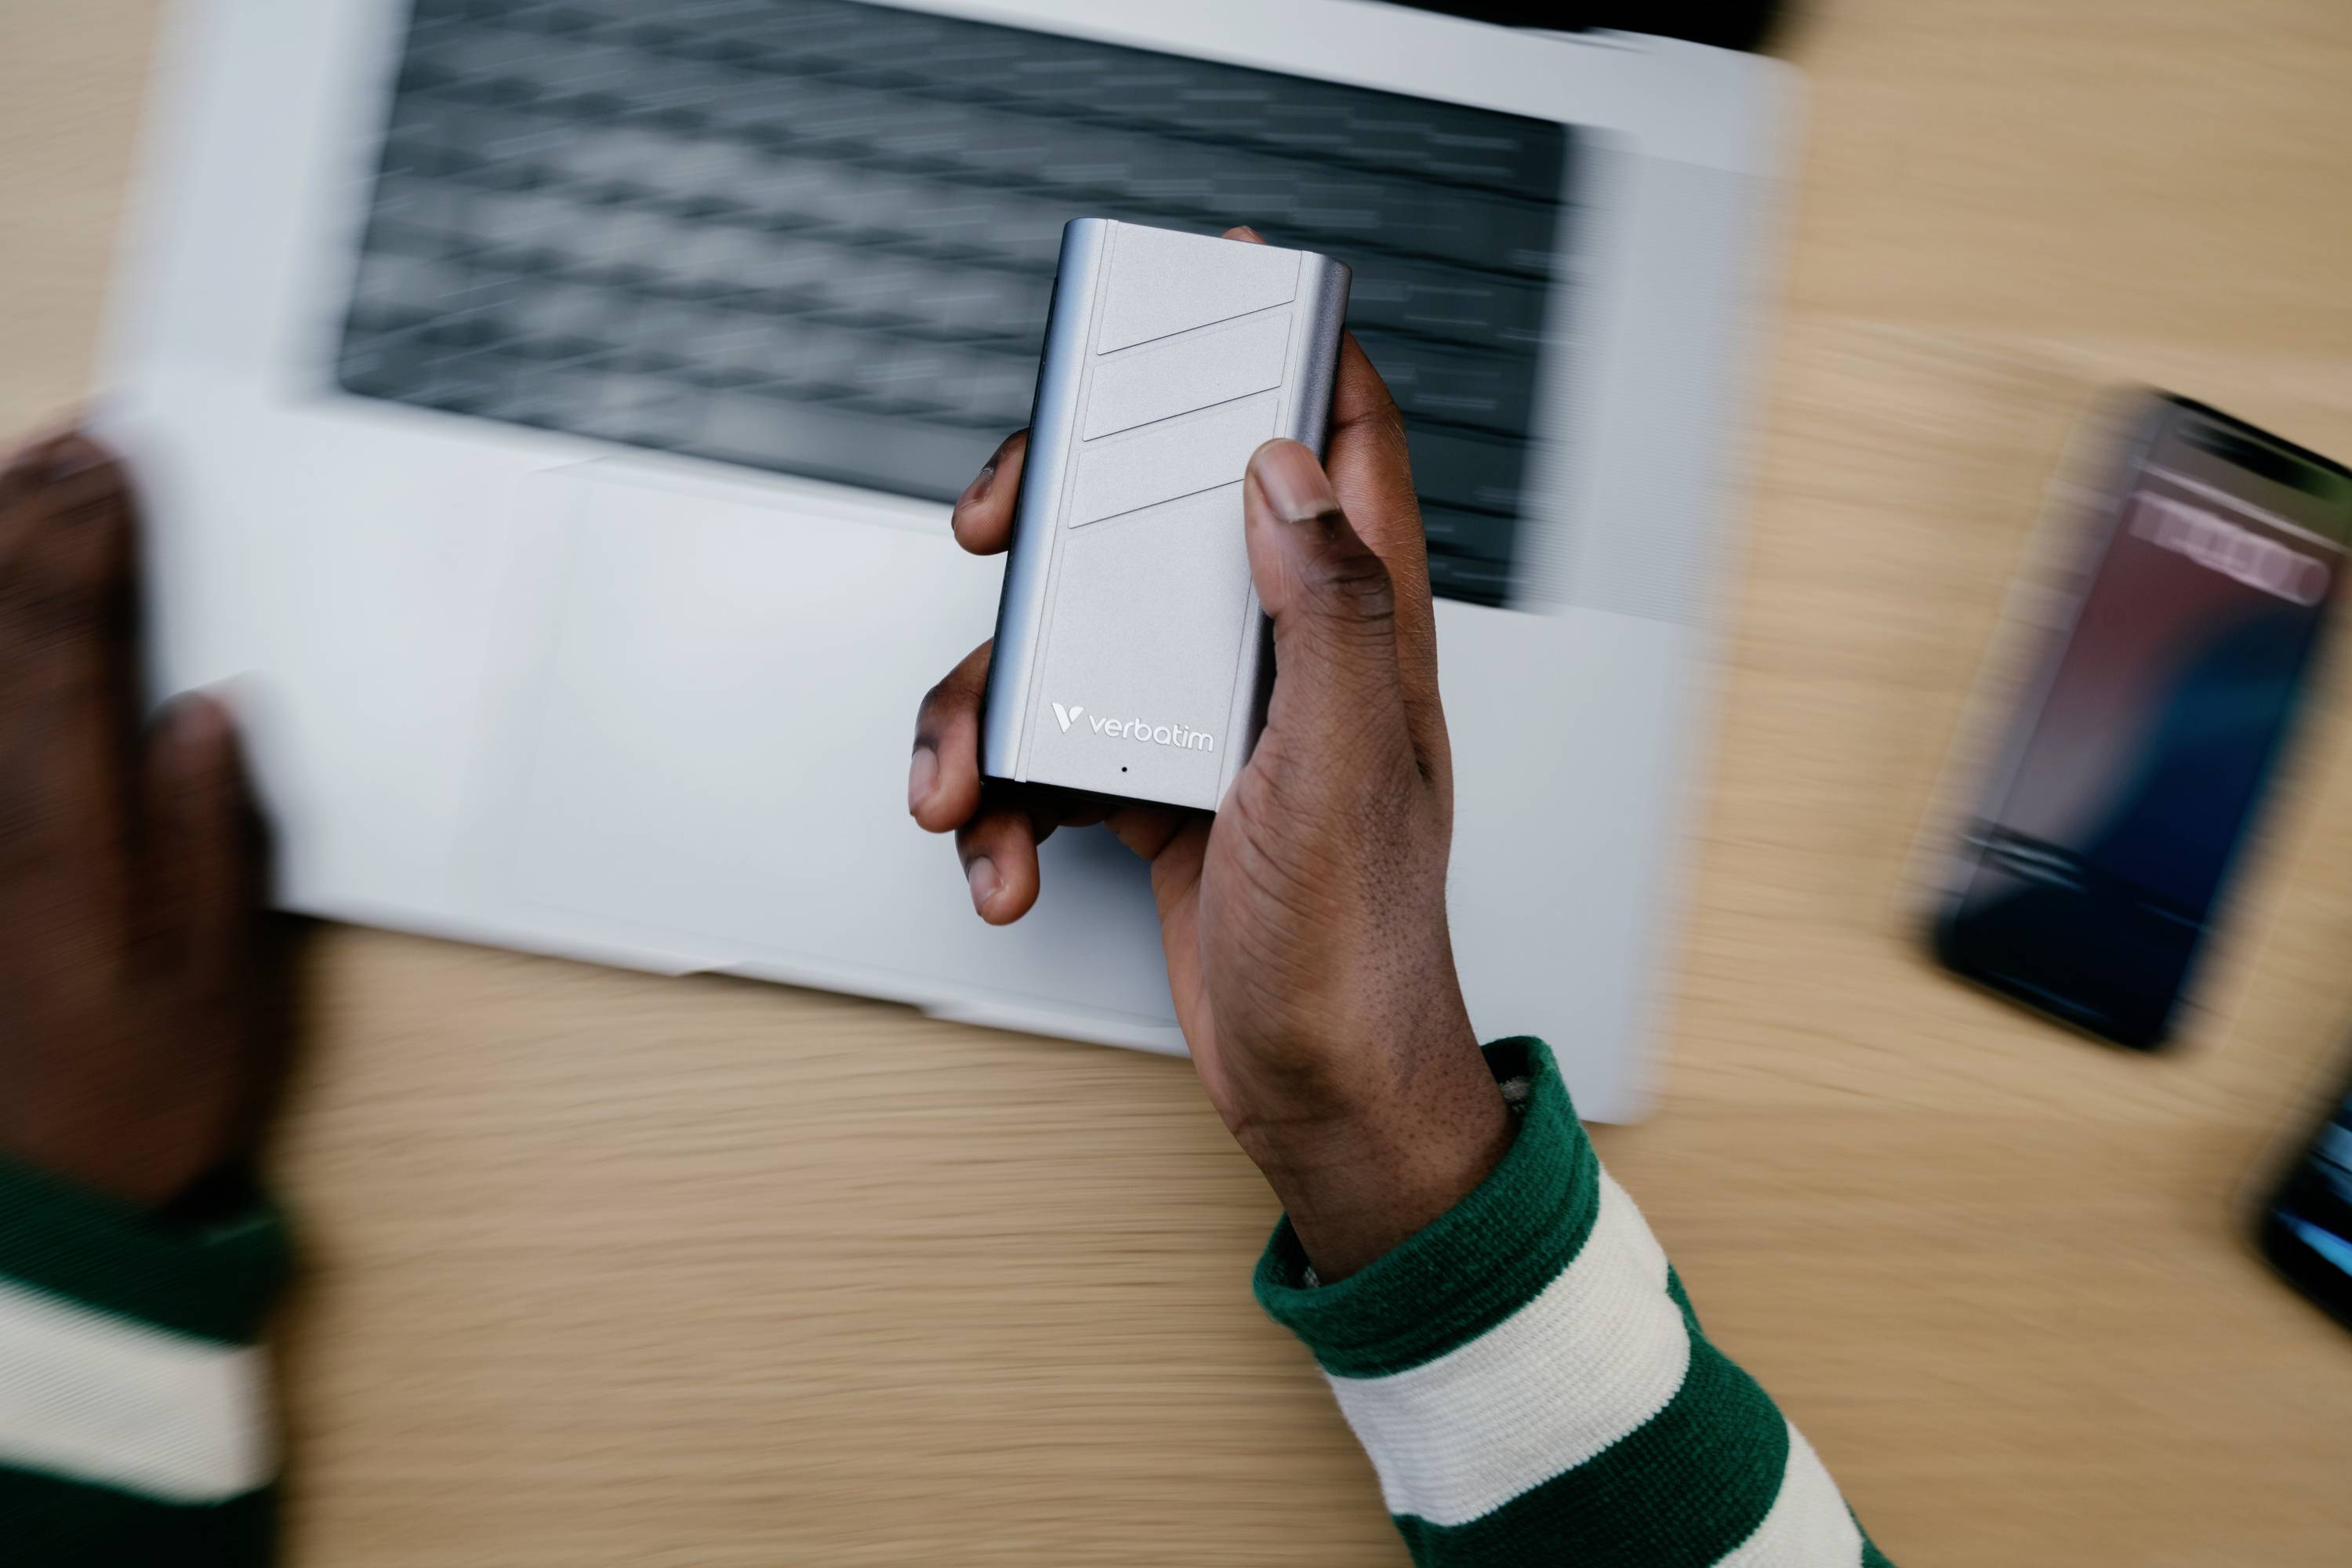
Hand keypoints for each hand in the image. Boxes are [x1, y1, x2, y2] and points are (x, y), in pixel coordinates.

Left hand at [0, 430, 283, 1208]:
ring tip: (4, 494)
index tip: (110, 467)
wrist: (27, 1224)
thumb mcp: (216, 992)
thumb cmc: (129, 1110)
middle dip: (15, 523)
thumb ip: (208, 841)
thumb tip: (204, 715)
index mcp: (58, 837)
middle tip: (58, 446)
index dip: (83, 545)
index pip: (60, 649)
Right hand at [910, 235, 1510, 1277]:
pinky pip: (1045, 751)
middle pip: (1156, 514)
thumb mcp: (1349, 773)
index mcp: (1355, 628)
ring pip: (1070, 643)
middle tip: (992, 523)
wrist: (1317, 1095)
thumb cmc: (1360, 953)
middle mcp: (1277, 656)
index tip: (1213, 285)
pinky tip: (1000, 863)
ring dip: (989, 706)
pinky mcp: (1147, 788)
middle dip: (1057, 511)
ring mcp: (1204, 722)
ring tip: (958, 789)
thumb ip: (1331, 613)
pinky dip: (997, 802)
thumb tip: (1283, 469)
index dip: (1289, 348)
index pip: (1339, 444)